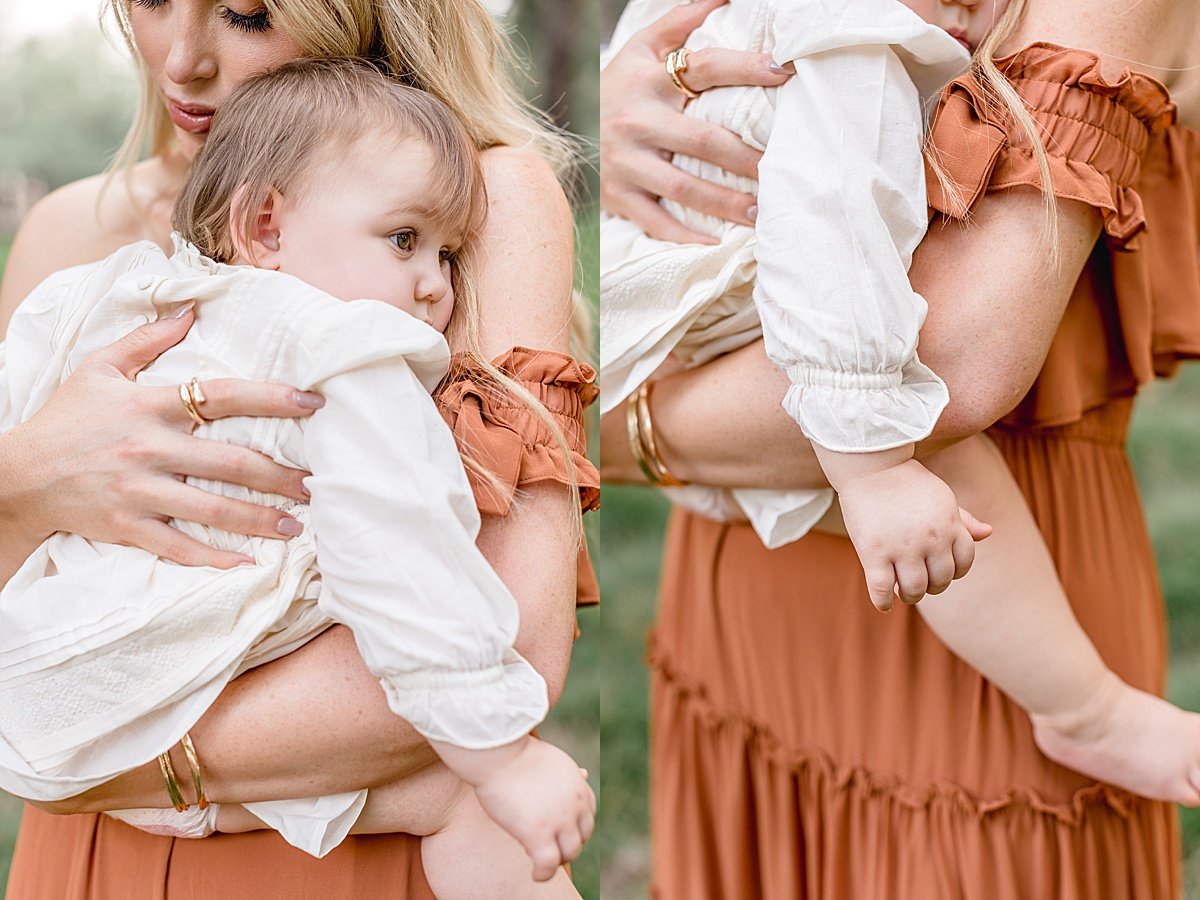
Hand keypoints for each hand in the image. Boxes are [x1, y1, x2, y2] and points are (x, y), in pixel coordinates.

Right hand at [1, 304, 321, 569]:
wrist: (15, 475)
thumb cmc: (65, 419)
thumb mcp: (98, 368)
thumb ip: (147, 340)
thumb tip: (192, 310)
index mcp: (149, 406)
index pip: (220, 396)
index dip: (270, 398)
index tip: (312, 403)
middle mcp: (150, 449)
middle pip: (230, 462)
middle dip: (280, 475)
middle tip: (318, 483)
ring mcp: (140, 492)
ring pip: (212, 509)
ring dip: (259, 519)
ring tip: (296, 524)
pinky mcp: (128, 527)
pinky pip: (178, 547)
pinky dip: (213, 558)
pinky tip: (247, 562)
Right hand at [467, 739, 595, 881]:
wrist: (497, 751)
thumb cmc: (516, 752)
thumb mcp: (553, 758)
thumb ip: (569, 773)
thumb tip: (585, 773)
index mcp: (578, 785)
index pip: (587, 815)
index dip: (573, 825)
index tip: (557, 828)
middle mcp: (575, 804)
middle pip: (582, 836)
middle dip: (567, 843)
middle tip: (547, 845)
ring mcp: (558, 820)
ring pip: (569, 853)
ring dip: (557, 859)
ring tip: (540, 860)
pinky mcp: (537, 834)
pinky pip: (548, 865)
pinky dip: (544, 874)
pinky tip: (535, 875)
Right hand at [601, 0, 790, 241]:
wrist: (567, 127)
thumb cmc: (619, 86)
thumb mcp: (640, 47)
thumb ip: (680, 22)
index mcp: (648, 80)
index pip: (704, 68)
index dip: (745, 67)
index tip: (783, 73)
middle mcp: (637, 121)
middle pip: (702, 140)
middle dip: (745, 156)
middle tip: (781, 168)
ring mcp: (626, 163)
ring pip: (683, 186)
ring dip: (725, 202)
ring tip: (760, 212)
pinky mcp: (618, 196)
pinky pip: (655, 220)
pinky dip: (685, 235)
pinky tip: (716, 242)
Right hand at [835, 458, 991, 610]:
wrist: (870, 464)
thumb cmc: (906, 480)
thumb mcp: (942, 496)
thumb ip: (963, 519)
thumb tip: (988, 533)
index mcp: (950, 525)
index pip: (963, 564)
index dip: (954, 572)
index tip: (939, 572)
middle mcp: (931, 539)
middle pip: (941, 581)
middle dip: (932, 586)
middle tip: (919, 583)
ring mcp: (901, 547)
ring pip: (914, 590)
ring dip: (910, 596)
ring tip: (903, 591)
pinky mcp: (873, 552)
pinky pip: (882, 589)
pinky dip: (884, 602)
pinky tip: (884, 603)